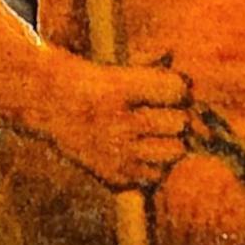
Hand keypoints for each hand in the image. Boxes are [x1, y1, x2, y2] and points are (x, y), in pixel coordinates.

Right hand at [43, 52, 191, 189]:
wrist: (48, 102)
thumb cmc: (95, 81)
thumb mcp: (121, 67)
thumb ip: (160, 75)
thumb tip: (196, 95)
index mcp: (119, 89)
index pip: (178, 90)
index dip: (178, 88)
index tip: (165, 89)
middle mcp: (117, 123)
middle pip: (180, 124)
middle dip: (175, 117)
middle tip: (154, 113)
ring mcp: (115, 154)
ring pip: (175, 152)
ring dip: (169, 142)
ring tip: (149, 134)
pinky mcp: (114, 177)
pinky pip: (157, 175)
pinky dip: (154, 165)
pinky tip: (137, 151)